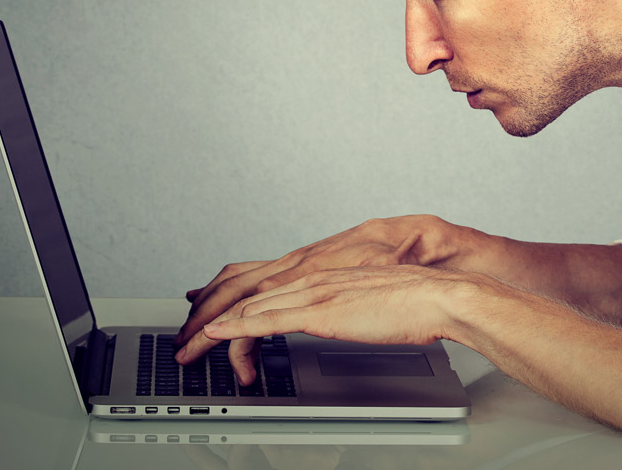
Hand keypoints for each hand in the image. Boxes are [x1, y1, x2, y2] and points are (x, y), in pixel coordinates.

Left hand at [175, 215, 463, 347]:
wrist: (438, 294)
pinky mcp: (320, 310)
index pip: (258, 282)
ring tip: (189, 347)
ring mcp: (313, 290)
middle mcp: (310, 276)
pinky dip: (236, 328)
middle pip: (243, 291)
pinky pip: (266, 320)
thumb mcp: (369, 299)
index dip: (225, 295)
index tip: (202, 309)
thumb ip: (347, 304)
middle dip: (206, 314)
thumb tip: (341, 315)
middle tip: (184, 336)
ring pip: (247, 305)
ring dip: (212, 327)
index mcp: (320, 273)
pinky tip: (216, 336)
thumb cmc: (414, 300)